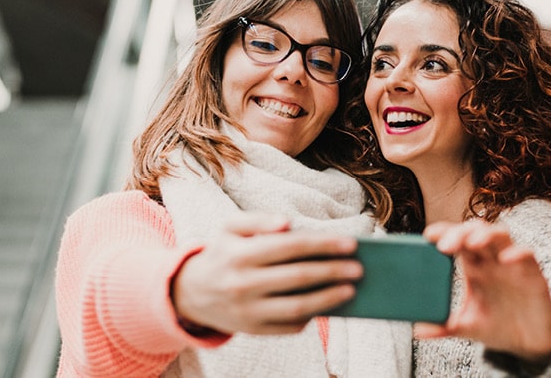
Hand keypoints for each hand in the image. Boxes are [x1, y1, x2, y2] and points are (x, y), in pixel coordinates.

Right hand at [172, 212, 362, 334]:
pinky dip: (311, 316)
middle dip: (333, 271)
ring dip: (329, 298)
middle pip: (298, 277)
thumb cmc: (223, 254)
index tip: (351, 244)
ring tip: (351, 289)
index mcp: (240, 254)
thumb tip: (288, 223)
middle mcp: (243, 284)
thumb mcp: (229, 228)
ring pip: (297, 307)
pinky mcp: (253, 330)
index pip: (290, 247)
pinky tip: (328, 305)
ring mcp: (248, 311)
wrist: (191, 293)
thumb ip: (258, 220)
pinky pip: (289, 326)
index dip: (323, 245)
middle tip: (359, 268)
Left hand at [416, 220, 550, 362]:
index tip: (428, 236)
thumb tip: (418, 331)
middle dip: (460, 233)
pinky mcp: (533, 275)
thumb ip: (443, 327)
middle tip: (444, 246)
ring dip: (486, 234)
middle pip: (476, 231)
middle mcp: (491, 260)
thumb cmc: (496, 326)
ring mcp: (512, 264)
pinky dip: (518, 253)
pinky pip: (528, 255)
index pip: (457, 240)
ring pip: (501, 235)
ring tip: (471, 243)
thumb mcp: (466, 327)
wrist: (529, 344)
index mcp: (473, 267)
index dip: (444, 232)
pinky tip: (506, 259)